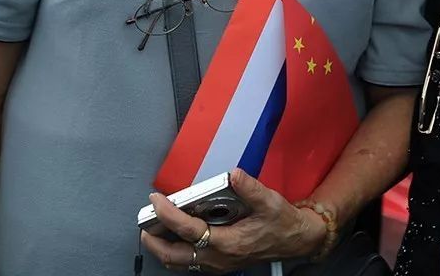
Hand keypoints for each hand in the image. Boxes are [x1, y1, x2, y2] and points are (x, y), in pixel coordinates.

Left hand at [140, 169, 325, 271]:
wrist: (295, 240)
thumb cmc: (282, 223)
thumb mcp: (269, 201)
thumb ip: (250, 188)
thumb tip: (233, 174)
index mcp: (228, 242)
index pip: (187, 230)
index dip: (168, 214)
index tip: (156, 200)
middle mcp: (218, 257)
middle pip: (174, 255)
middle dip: (154, 240)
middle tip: (144, 223)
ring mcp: (217, 263)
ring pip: (179, 262)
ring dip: (162, 247)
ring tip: (153, 230)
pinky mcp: (219, 263)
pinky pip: (189, 262)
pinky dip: (176, 251)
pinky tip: (176, 237)